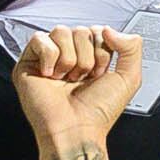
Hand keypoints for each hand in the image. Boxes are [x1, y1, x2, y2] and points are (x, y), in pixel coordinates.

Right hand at [11, 24, 145, 146]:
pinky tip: (51, 77)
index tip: (99, 74)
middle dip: (87, 56)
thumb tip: (108, 28)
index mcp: (90, 59)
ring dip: (70, 58)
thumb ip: (132, 46)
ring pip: (61, 31)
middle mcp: (69, 57)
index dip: (102, 50)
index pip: (97, 31)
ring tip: (67, 79)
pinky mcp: (28, 64)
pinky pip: (39, 39)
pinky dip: (50, 57)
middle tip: (82, 79)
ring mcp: (48, 60)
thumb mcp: (129, 78)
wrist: (76, 131)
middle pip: (80, 30)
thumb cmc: (98, 112)